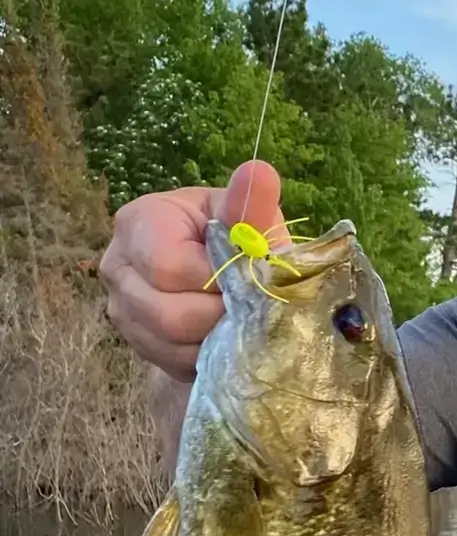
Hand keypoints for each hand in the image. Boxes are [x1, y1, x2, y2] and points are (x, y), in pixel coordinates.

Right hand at [101, 161, 286, 381]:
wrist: (223, 271)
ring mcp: (120, 308)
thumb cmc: (237, 238)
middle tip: (246, 304)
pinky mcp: (135, 342)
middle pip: (167, 314)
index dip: (215, 281)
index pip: (169, 268)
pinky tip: (220, 335)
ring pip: (169, 344)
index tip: (243, 275)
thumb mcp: (248, 220)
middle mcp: (116, 265)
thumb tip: (260, 173)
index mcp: (138, 222)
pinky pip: (171, 362)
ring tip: (236, 318)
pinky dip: (204, 355)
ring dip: (213, 338)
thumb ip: (250, 207)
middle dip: (218, 315)